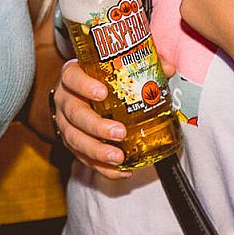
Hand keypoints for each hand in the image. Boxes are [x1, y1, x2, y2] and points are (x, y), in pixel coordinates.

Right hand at [52, 58, 132, 179]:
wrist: (78, 93)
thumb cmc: (99, 77)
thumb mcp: (113, 66)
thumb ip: (140, 63)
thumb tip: (168, 68)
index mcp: (73, 76)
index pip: (72, 77)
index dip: (84, 85)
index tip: (102, 92)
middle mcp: (65, 100)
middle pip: (75, 114)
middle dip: (96, 126)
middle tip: (119, 132)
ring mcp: (65, 124)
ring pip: (75, 139)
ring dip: (97, 151)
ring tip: (118, 157)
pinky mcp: (71, 144)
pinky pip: (83, 158)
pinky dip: (102, 167)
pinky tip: (121, 171)